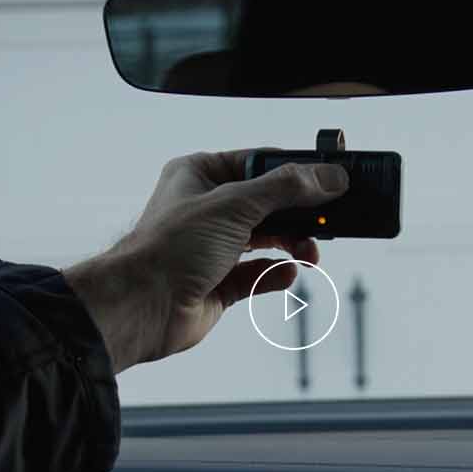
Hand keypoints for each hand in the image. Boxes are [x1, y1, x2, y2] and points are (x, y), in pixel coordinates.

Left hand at [63, 150, 348, 372]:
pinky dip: (276, 274)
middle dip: (299, 215)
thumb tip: (328, 177)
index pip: (259, 164)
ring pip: (268, 240)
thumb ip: (286, 189)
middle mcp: (208, 209)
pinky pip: (259, 275)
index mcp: (201, 175)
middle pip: (269, 204)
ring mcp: (214, 247)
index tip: (329, 180)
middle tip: (326, 222)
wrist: (143, 307)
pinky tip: (287, 274)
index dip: (295, 172)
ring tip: (310, 253)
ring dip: (293, 246)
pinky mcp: (220, 282)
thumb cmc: (169, 248)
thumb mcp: (234, 205)